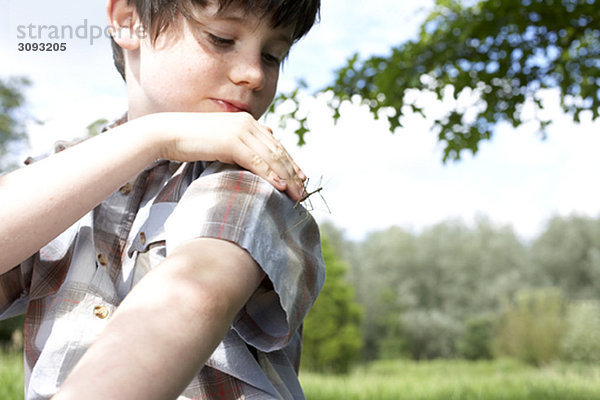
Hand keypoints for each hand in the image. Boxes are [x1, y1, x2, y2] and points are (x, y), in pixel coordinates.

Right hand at [139, 112, 306, 200]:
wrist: (167, 133)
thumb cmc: (190, 140)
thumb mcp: (220, 140)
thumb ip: (239, 143)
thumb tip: (256, 150)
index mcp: (247, 122)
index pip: (276, 144)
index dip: (290, 162)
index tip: (300, 177)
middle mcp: (248, 123)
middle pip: (278, 151)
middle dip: (292, 172)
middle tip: (302, 190)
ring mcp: (240, 131)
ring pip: (272, 157)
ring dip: (286, 177)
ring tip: (296, 193)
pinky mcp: (232, 142)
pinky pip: (257, 161)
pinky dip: (270, 175)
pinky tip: (280, 186)